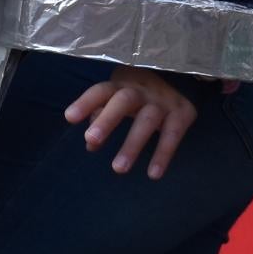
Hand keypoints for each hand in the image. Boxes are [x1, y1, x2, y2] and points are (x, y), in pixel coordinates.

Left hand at [69, 65, 196, 177]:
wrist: (180, 79)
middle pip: (124, 100)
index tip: (70, 118)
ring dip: (132, 144)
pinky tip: (153, 174)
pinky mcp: (183, 113)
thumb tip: (91, 145)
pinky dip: (163, 153)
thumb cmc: (138, 96)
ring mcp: (163, 101)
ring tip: (118, 169)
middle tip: (92, 139)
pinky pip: (173, 134)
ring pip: (147, 119)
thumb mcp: (118, 102)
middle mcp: (142, 90)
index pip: (101, 91)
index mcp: (121, 85)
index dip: (85, 103)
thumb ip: (102, 120)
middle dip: (108, 119)